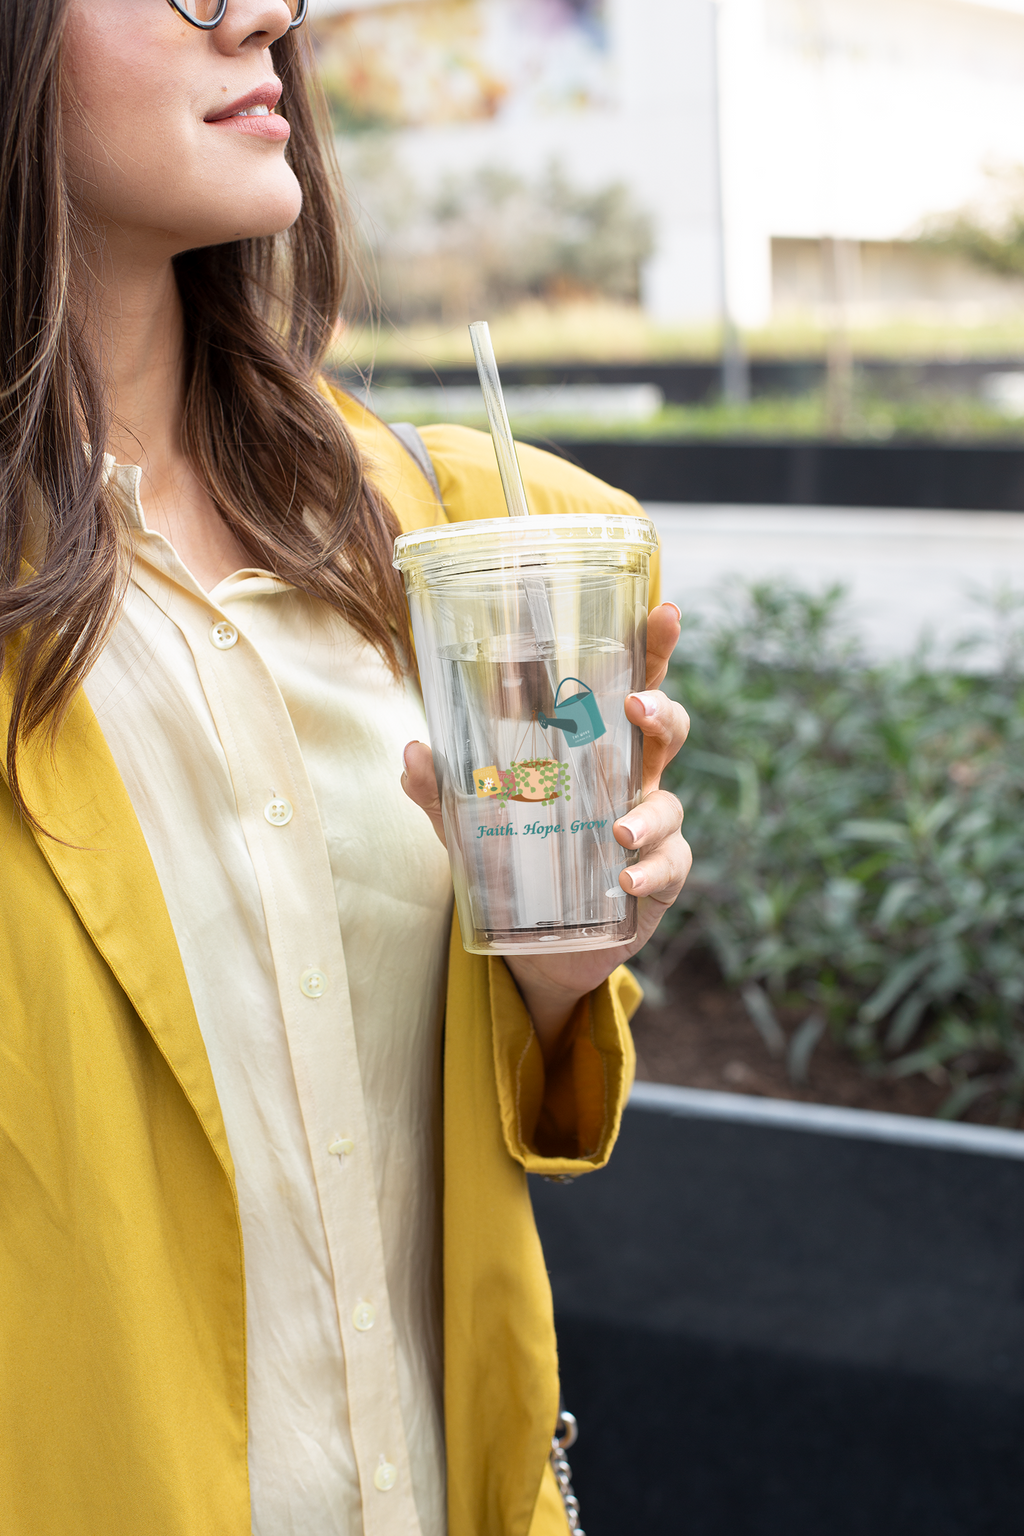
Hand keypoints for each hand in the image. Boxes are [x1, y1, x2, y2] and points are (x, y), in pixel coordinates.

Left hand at [402, 602, 691, 1057]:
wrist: (535, 949)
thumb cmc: (513, 866)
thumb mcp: (471, 827)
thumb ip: (444, 792)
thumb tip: (412, 752)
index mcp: (593, 752)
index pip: (630, 686)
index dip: (652, 648)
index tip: (664, 611)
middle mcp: (630, 783)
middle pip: (666, 731)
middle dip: (663, 711)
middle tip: (637, 706)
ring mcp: (651, 831)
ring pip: (671, 803)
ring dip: (648, 812)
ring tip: (617, 830)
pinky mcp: (658, 880)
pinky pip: (669, 868)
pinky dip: (650, 871)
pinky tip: (624, 879)